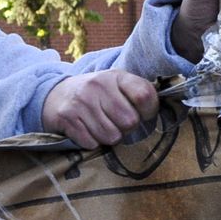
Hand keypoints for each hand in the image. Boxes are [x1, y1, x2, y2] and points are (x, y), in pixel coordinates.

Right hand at [42, 71, 159, 148]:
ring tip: (102, 125)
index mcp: (116, 76)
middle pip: (129, 121)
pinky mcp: (67, 117)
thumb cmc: (97, 94)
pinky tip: (87, 130)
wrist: (56, 95)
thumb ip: (138, 93)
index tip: (143, 113)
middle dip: (126, 128)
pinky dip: (92, 141)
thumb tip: (164, 109)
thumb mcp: (117, 85)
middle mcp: (98, 85)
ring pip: (111, 136)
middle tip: (117, 121)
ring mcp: (81, 101)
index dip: (149, 110)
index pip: (145, 95)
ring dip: (109, 137)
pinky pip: (92, 143)